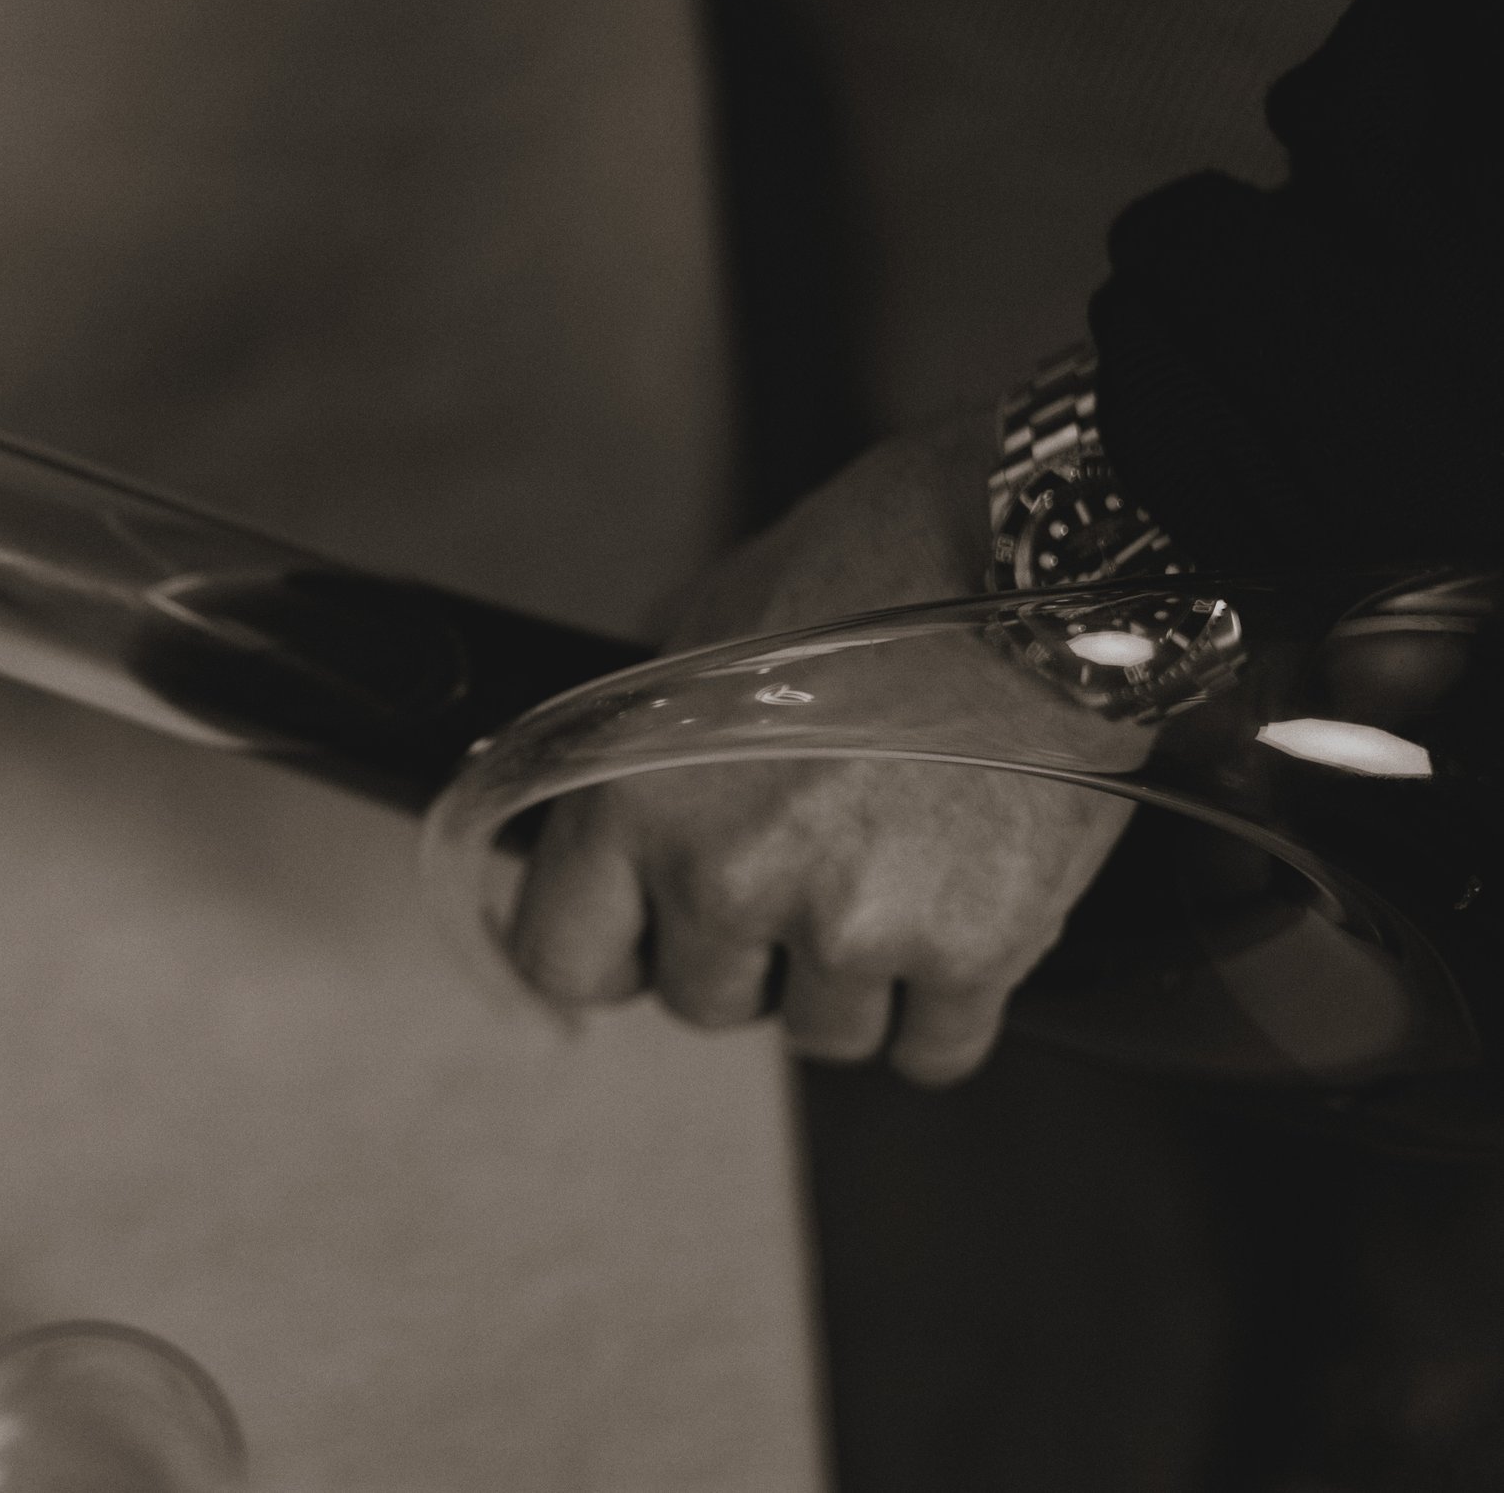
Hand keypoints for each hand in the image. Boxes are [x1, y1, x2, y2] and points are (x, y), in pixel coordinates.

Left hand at [505, 409, 1146, 1083]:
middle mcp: (729, 879)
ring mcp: (852, 926)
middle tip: (796, 875)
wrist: (1043, 558)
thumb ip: (648, 728)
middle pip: (703, 1001)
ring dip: (846, 979)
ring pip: (822, 1032)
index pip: (563, 958)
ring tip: (889, 879)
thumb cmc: (875, 566)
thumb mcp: (710, 623)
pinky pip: (932, 1048)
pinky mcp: (973, 951)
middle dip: (741, 955)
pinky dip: (940, 1011)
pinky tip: (954, 936)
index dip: (604, 953)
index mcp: (636, 800)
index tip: (635, 941)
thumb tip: (611, 784)